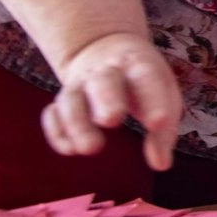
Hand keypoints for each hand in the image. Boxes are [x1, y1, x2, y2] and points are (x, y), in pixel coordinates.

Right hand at [44, 31, 180, 169]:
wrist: (105, 52)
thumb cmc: (142, 83)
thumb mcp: (164, 96)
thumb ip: (162, 131)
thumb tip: (160, 165)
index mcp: (138, 66)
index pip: (146, 78)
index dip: (152, 100)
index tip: (158, 123)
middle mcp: (106, 72)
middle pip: (102, 81)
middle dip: (106, 99)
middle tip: (111, 120)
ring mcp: (80, 85)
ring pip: (71, 98)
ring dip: (77, 122)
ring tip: (89, 148)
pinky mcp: (62, 99)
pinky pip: (52, 112)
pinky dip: (57, 130)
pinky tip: (69, 149)